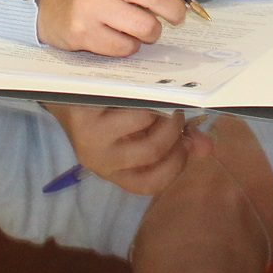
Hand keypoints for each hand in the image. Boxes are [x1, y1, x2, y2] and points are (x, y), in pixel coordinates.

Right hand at [34, 0, 218, 54]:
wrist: (50, 3)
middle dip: (174, 9)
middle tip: (175, 14)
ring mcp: (87, 1)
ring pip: (144, 25)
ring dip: (153, 31)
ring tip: (145, 26)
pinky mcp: (81, 30)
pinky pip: (125, 46)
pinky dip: (131, 45)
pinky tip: (122, 35)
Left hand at [43, 103, 205, 193]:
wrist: (66, 91)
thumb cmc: (110, 116)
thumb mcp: (140, 134)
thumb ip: (176, 144)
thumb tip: (206, 147)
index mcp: (116, 172)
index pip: (149, 184)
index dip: (175, 166)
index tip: (187, 144)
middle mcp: (101, 161)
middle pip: (152, 150)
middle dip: (173, 128)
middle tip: (176, 111)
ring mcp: (90, 137)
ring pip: (142, 121)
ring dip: (158, 107)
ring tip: (161, 97)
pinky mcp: (84, 112)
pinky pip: (127, 100)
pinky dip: (144, 92)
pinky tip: (145, 87)